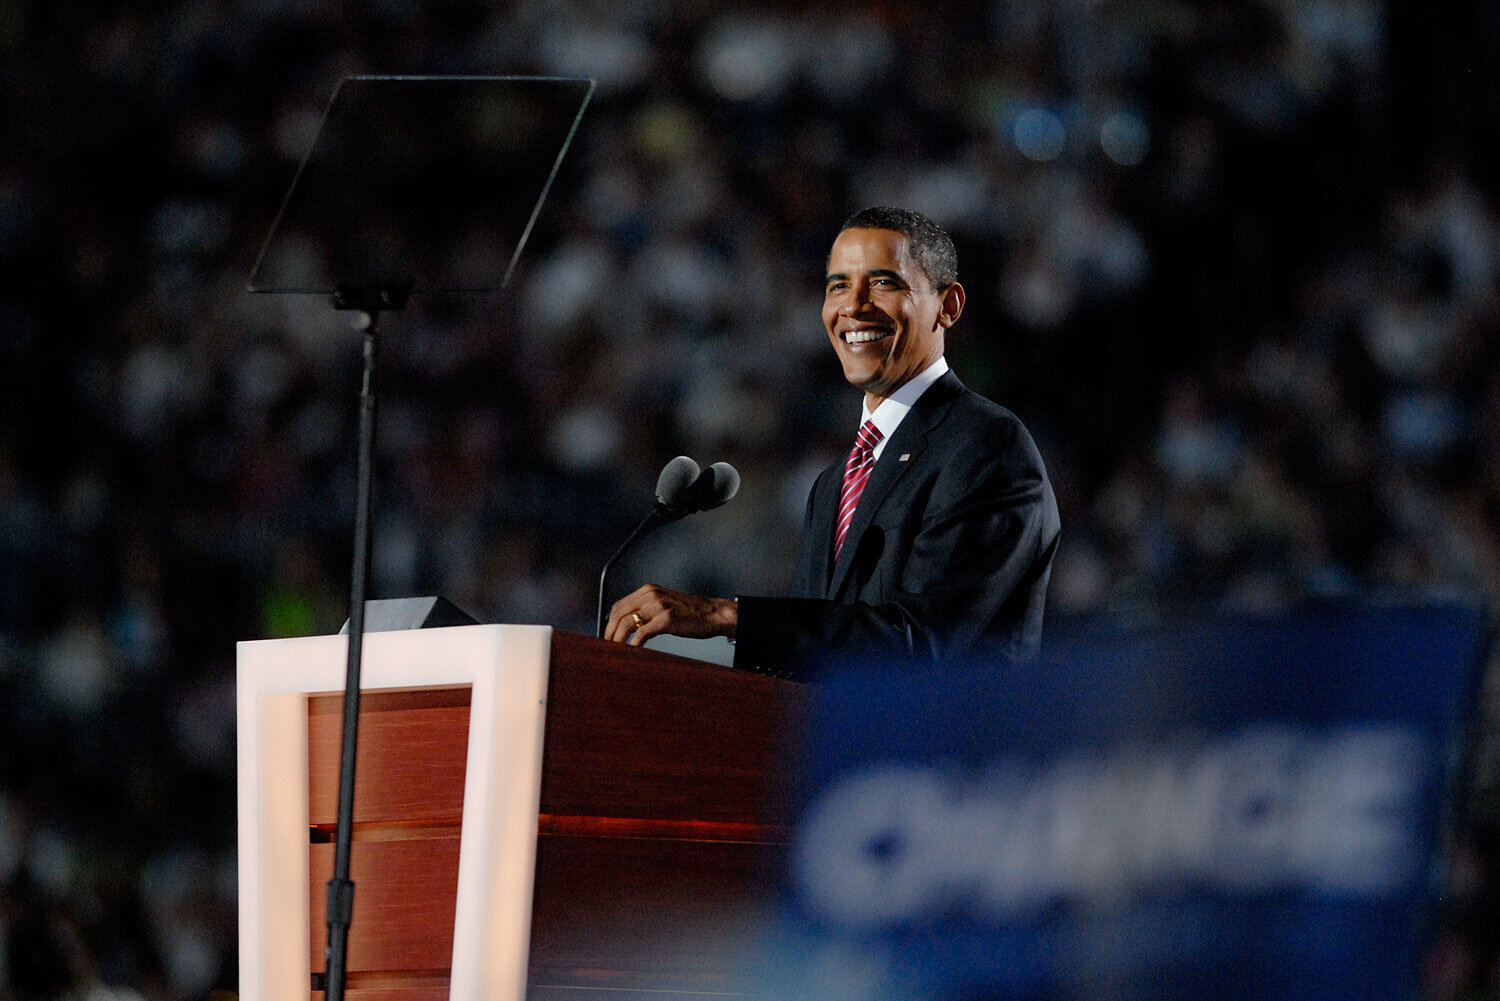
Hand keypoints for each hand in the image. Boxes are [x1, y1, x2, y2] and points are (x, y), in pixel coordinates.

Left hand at [605, 585, 737, 645]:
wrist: (713, 614)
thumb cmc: (690, 613)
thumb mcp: (664, 604)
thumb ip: (647, 609)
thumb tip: (627, 625)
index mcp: (648, 590)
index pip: (619, 605)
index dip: (609, 622)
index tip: (607, 635)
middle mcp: (651, 595)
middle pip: (619, 614)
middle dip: (609, 632)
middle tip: (607, 646)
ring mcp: (659, 606)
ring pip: (626, 623)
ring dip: (617, 639)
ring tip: (616, 650)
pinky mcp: (666, 619)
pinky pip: (642, 633)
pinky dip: (633, 644)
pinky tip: (633, 650)